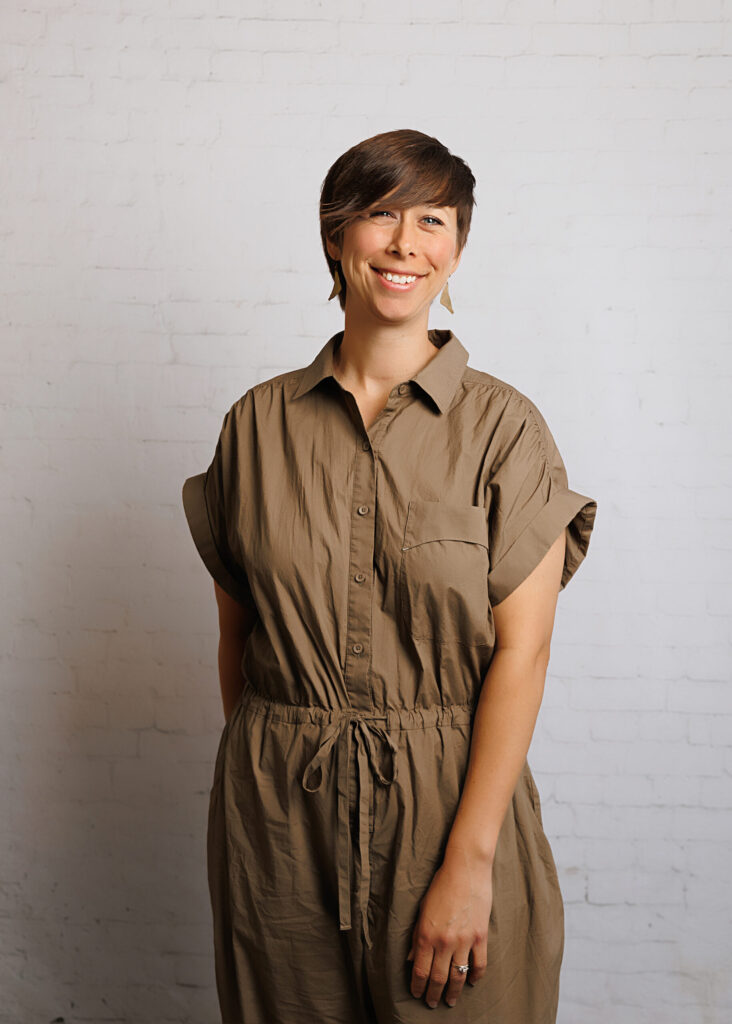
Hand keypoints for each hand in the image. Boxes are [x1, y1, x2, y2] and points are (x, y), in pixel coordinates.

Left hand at [406, 846, 491, 1008]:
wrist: (466, 869)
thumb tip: (412, 958)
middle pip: (438, 978)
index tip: (417, 994)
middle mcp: (444, 941)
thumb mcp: (422, 909)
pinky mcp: (480, 936)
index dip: (418, 986)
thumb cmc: (441, 885)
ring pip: (458, 976)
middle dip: (433, 994)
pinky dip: (475, 977)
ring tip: (449, 1001)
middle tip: (432, 1003)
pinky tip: (472, 983)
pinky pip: (479, 964)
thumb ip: (417, 936)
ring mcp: (464, 940)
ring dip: (453, 992)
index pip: (420, 970)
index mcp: (426, 934)